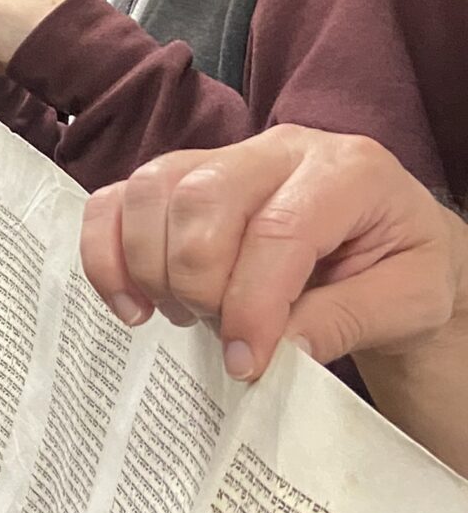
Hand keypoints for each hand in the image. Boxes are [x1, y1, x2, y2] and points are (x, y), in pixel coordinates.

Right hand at [81, 127, 467, 383]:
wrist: (389, 252)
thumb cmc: (400, 271)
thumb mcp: (406, 304)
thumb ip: (343, 322)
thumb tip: (272, 348)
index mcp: (349, 172)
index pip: (278, 228)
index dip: (252, 304)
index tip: (247, 363)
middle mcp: (281, 149)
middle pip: (202, 198)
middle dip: (197, 283)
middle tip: (218, 333)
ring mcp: (225, 157)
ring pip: (152, 190)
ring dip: (150, 267)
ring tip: (182, 316)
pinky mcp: (183, 180)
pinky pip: (119, 198)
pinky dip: (107, 253)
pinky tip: (132, 302)